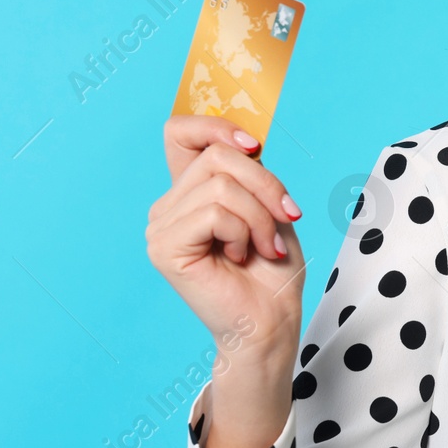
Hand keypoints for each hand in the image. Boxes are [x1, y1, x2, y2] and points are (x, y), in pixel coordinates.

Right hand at [147, 115, 306, 447]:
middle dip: (264, 183)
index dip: (215, 126)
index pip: (179, 132)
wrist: (272, 321)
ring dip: (259, 215)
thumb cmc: (272, 269)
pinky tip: (243, 256)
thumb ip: (248, 170)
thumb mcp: (268, 204)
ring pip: (220, 184)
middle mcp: (168, 206)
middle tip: (286, 216)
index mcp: (190, 191)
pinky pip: (214, 212)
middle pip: (216, 155)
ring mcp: (161, 227)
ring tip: (265, 245)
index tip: (254, 146)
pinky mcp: (165, 248)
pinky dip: (244, 231)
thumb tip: (246, 139)